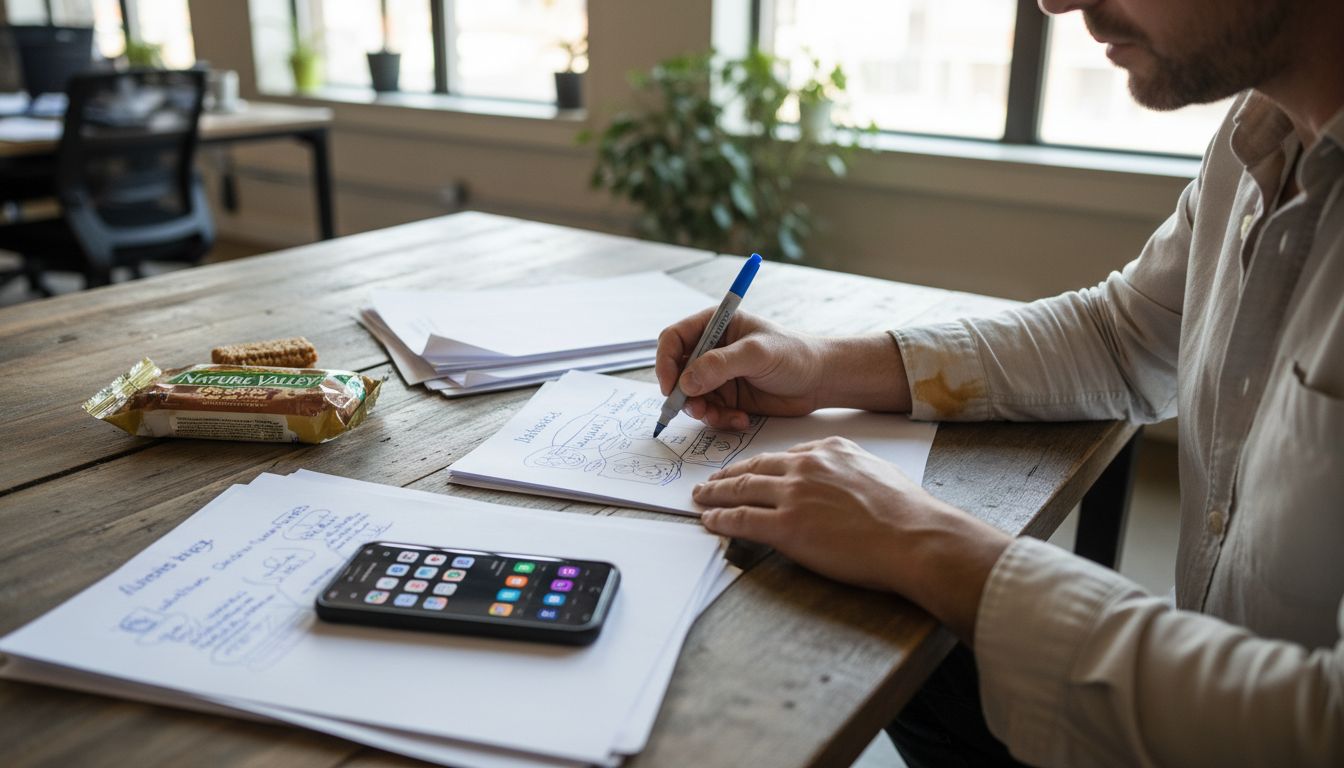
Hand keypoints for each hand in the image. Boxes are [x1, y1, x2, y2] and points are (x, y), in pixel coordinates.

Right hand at [655, 309, 826, 428]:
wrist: (821, 381)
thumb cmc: (794, 355)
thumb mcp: (757, 354)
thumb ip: (720, 365)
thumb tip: (686, 382)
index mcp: (715, 325)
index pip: (674, 339)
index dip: (665, 362)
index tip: (670, 386)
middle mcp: (711, 349)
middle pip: (677, 372)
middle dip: (682, 394)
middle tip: (696, 409)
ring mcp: (718, 375)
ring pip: (691, 397)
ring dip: (702, 411)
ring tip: (724, 417)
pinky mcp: (728, 398)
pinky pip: (709, 412)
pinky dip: (720, 419)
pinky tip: (741, 419)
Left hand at [692, 436, 1011, 642]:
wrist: (914, 537)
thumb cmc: (906, 513)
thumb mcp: (875, 471)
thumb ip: (847, 470)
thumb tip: (836, 481)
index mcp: (827, 450)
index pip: (782, 456)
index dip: (757, 465)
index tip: (746, 471)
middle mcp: (806, 466)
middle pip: (754, 468)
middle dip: (727, 476)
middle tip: (710, 482)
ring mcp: (794, 496)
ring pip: (741, 490)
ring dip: (715, 495)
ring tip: (701, 499)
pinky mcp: (788, 527)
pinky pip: (742, 520)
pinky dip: (721, 519)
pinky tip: (710, 521)